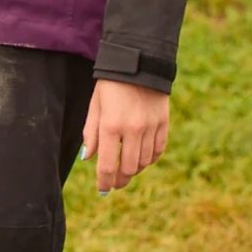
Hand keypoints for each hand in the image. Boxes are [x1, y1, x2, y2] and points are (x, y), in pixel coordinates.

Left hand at [82, 79, 168, 193]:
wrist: (139, 62)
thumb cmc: (111, 84)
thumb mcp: (95, 105)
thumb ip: (91, 133)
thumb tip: (88, 158)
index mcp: (111, 125)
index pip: (107, 165)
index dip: (104, 181)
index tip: (102, 188)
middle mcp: (132, 129)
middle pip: (129, 168)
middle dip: (120, 180)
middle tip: (115, 183)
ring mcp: (150, 127)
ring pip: (144, 162)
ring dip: (134, 169)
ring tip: (126, 168)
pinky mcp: (163, 123)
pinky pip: (158, 150)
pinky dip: (149, 158)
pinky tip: (142, 157)